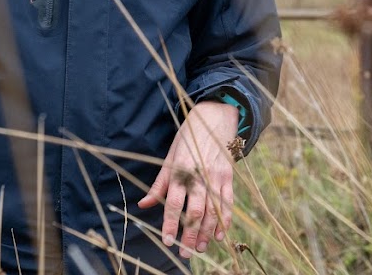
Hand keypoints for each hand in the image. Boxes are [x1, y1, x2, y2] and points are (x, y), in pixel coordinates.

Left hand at [137, 100, 239, 258]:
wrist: (215, 117)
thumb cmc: (188, 138)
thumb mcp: (169, 157)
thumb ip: (159, 184)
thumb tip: (143, 205)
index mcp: (180, 170)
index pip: (173, 203)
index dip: (170, 224)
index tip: (167, 241)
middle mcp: (199, 175)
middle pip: (195, 211)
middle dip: (190, 235)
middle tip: (186, 253)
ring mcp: (216, 177)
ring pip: (212, 211)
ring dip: (207, 232)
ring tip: (200, 249)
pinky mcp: (228, 177)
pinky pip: (228, 203)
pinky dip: (224, 221)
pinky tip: (219, 235)